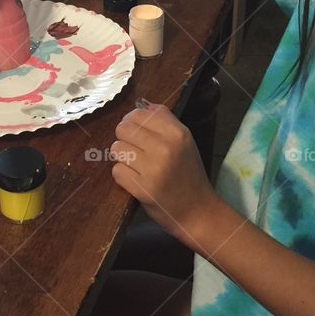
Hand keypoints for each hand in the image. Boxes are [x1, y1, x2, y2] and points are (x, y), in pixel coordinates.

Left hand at [110, 103, 217, 244]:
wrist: (198, 211)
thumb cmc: (188, 173)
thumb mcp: (184, 142)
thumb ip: (164, 121)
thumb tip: (141, 104)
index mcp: (178, 133)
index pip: (139, 113)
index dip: (133, 120)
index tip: (138, 132)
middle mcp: (165, 147)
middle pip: (123, 128)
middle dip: (125, 138)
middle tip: (135, 150)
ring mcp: (153, 169)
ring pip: (117, 148)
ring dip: (123, 157)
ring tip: (137, 165)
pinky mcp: (142, 188)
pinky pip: (117, 170)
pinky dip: (123, 175)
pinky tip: (136, 179)